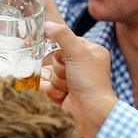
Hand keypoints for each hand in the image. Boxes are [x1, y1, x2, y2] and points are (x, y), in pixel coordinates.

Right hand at [43, 22, 118, 137]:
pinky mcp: (63, 92)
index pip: (64, 42)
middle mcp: (81, 64)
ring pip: (48, 73)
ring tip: (70, 89)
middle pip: (53, 59)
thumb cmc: (90, 82)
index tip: (66, 59)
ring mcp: (72, 79)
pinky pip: (46, 86)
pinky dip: (52, 92)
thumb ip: (62, 35)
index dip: (61, 52)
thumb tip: (47, 24)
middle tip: (72, 77)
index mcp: (90, 51)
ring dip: (56, 82)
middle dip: (59, 70)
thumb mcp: (78, 53)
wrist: (92, 113)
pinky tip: (64, 97)